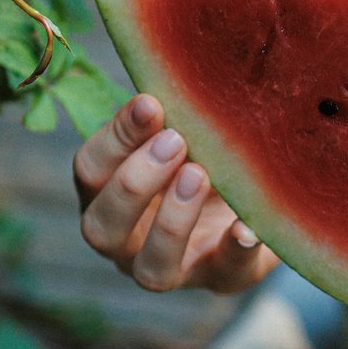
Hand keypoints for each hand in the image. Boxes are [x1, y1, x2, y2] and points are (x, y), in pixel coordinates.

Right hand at [73, 92, 280, 293]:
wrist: (258, 193)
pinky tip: (247, 227)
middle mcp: (127, 241)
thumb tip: (164, 69)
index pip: (89, 172)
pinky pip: (225, 274)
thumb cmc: (203, 150)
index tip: (150, 104)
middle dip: (134, 183)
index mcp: (106, 196)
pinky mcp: (221, 279)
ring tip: (201, 175)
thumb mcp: (182, 129)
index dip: (113, 140)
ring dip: (172, 221)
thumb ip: (166, 113)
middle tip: (175, 141)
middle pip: (102, 227)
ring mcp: (172, 269)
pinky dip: (235, 250)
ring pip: (151, 270)